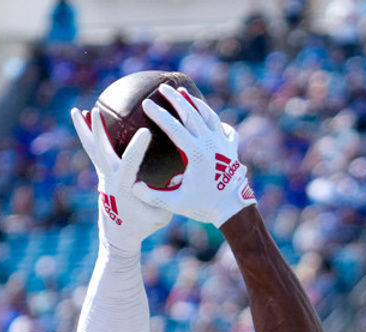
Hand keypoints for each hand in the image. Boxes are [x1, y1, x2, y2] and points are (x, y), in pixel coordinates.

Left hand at [71, 105, 170, 252]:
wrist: (119, 236)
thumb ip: (168, 196)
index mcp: (125, 187)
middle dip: (98, 131)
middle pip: (100, 151)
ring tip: (76, 111)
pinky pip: (93, 152)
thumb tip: (181, 176)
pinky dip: (89, 136)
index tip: (145, 131)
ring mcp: (103, 176)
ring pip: (91, 148)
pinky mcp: (102, 175)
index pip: (130, 164)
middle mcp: (110, 178)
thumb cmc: (143, 226)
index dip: (138, 148)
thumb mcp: (161, 215)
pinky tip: (86, 121)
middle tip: (95, 110)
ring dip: (83, 129)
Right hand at [132, 84, 255, 227]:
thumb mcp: (176, 202)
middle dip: (176, 98)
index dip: (159, 114)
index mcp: (196, 153)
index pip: (174, 127)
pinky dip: (216, 121)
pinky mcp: (232, 149)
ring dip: (196, 103)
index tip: (146, 103)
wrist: (233, 210)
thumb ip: (152, 195)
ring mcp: (223, 144)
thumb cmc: (204, 206)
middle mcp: (211, 144)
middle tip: (163, 88)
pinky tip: (211, 119)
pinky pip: (225, 129)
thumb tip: (132, 187)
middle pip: (192, 113)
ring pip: (209, 116)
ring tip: (184, 93)